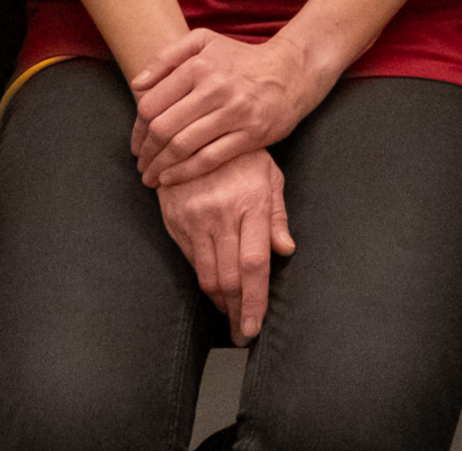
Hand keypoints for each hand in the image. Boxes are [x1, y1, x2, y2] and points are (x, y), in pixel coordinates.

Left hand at [132, 29, 328, 187]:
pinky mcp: (250, 134)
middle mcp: (215, 88)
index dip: (137, 130)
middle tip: (141, 165)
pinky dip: (185, 173)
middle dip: (146, 153)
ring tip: (151, 177)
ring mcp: (234, 112)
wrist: (290, 72)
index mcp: (198, 65)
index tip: (135, 145)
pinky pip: (209, 159)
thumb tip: (137, 85)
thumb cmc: (240, 59)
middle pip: (164, 129)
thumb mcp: (203, 42)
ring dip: (160, 167)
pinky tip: (171, 179)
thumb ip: (166, 57)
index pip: (152, 105)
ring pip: (183, 146)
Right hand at [158, 149, 292, 343]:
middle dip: (237, 312)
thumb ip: (277, 215)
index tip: (254, 327)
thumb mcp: (270, 175)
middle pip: (228, 278)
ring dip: (219, 303)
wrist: (195, 128)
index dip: (254, 301)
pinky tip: (213, 291)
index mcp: (252, 203)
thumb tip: (286, 250)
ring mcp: (195, 218)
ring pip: (206, 275)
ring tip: (230, 317)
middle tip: (243, 333)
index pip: (254, 264)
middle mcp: (222, 214)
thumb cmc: (242, 154)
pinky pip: (190, 260)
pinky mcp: (174, 220)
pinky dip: (202, 280)